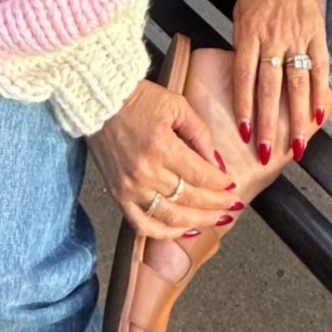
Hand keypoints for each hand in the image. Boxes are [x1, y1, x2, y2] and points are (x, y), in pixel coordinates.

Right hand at [90, 80, 233, 238]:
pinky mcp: (118, 195)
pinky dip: (164, 232)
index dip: (220, 183)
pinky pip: (142, 224)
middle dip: (216, 204)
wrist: (99, 101)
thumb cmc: (138, 99)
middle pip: (189, 198)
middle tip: (232, 205)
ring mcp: (130, 187)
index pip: (200, 175)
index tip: (232, 184)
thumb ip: (200, 134)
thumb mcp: (177, 106)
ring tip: (216, 220)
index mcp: (162, 146)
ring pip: (170, 216)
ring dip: (198, 221)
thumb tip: (217, 164)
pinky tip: (183, 230)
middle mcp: (145, 172)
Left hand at [231, 0, 329, 163]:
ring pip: (296, 84)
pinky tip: (320, 116)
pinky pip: (320, 68)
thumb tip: (244, 75)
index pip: (244, 77)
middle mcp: (272, 40)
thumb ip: (243, 43)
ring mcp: (297, 38)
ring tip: (297, 146)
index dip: (244, 107)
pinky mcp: (317, 34)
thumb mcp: (240, 12)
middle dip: (269, 124)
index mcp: (248, 34)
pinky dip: (321, 93)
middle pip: (269, 88)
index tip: (244, 133)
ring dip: (296, 119)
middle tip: (268, 154)